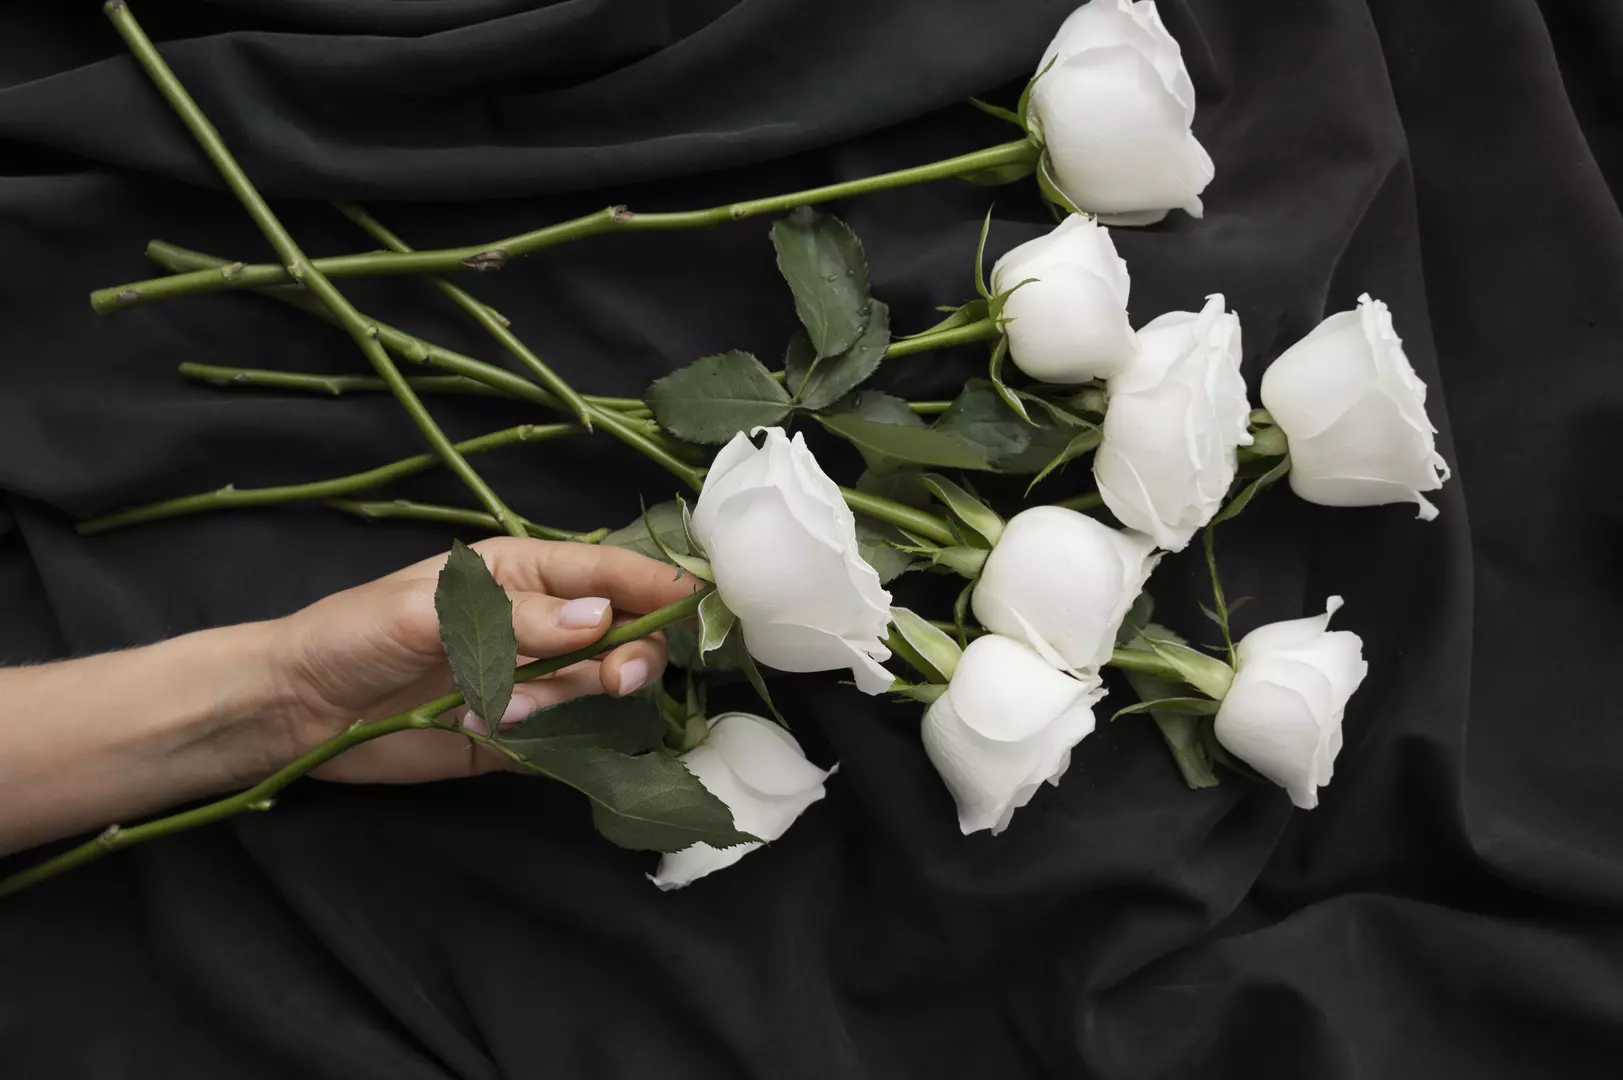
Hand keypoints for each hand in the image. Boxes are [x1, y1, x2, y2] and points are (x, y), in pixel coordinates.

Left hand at [264, 538, 697, 782]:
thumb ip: (515, 618)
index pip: (610, 571)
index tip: (699, 605)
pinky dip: (556, 744)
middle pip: (626, 635)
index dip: (658, 585)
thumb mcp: (425, 613)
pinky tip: (499, 737)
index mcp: (523, 574)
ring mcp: (534, 684)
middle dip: (632, 657)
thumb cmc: (352, 635)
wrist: (297, 712)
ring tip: (498, 712)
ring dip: (569, 703)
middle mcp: (542, 625)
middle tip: (612, 683)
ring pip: (599, 690)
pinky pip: (570, 741)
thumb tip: (601, 618)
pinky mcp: (520, 739)